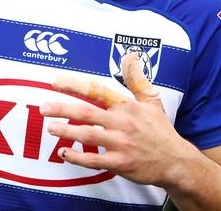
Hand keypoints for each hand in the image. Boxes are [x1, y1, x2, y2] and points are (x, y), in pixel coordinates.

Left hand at [41, 53, 198, 186]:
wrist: (176, 161)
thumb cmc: (160, 130)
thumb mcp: (152, 101)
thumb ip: (137, 79)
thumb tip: (131, 55)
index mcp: (126, 106)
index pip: (97, 91)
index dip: (76, 86)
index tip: (56, 82)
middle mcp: (122, 123)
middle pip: (87, 113)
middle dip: (63, 109)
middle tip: (44, 107)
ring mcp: (121, 144)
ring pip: (88, 136)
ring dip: (66, 131)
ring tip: (50, 127)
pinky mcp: (121, 163)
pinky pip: (94, 160)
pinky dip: (77, 157)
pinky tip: (64, 153)